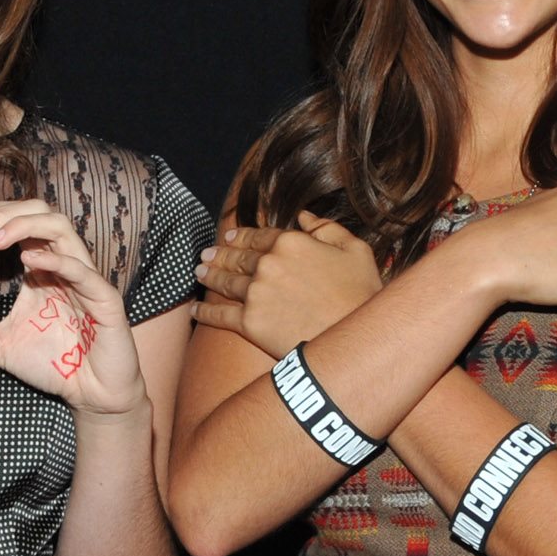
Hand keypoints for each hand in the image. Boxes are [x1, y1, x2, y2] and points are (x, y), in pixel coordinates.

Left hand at [0, 198, 146, 417]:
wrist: (92, 394)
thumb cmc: (54, 364)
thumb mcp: (0, 349)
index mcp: (42, 268)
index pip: (19, 221)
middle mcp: (63, 265)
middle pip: (39, 212)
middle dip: (3, 214)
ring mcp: (85, 279)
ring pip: (60, 227)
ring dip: (23, 226)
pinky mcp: (104, 299)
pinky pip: (81, 269)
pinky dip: (54, 259)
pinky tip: (27, 261)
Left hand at [194, 215, 382, 357]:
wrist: (352, 339)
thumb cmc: (360, 294)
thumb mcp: (355, 250)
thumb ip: (327, 228)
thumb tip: (304, 216)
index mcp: (290, 242)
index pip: (258, 236)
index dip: (241, 236)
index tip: (229, 237)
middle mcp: (267, 264)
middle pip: (237, 258)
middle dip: (220, 255)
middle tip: (207, 255)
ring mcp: (255, 294)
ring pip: (225, 283)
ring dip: (209, 276)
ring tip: (199, 272)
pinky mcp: (249, 323)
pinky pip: (220, 316)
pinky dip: (205, 314)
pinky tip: (196, 311)